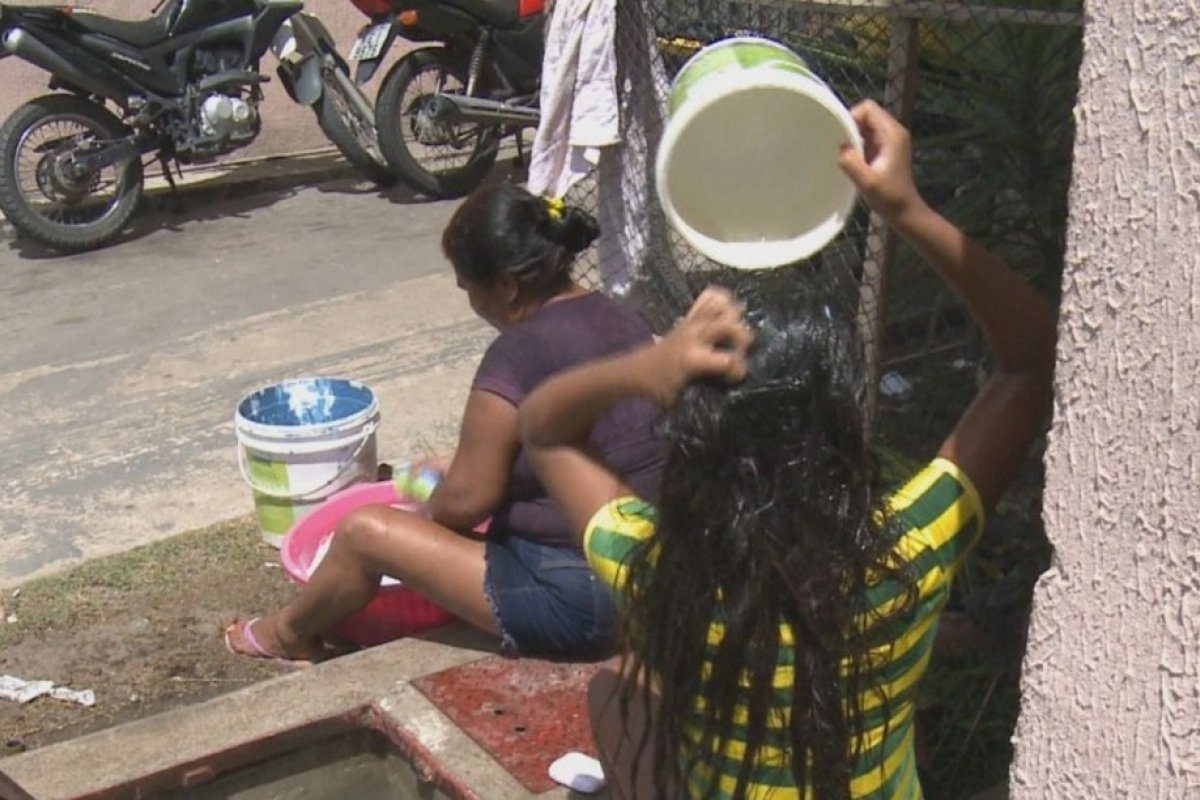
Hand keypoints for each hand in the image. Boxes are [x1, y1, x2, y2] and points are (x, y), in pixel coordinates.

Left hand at [649, 286, 754, 405]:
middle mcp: (694, 336)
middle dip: (743, 337)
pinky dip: (721, 301)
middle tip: (742, 350)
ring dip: (734, 317)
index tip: (736, 376)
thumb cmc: (657, 388)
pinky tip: (726, 314)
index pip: (728, 359)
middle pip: (728, 325)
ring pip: (721, 305)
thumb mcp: (680, 397)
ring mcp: (691, 323)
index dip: (739, 369)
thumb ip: (704, 390)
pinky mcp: (688, 317)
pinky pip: (709, 298)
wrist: (633, 371)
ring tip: (735, 331)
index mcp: (693, 359)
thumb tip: (728, 386)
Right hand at [838, 99, 923, 222]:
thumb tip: (841, 147)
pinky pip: (867, 138)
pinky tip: (855, 162)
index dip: (852, 117)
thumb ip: (851, 162)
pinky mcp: (886, 150)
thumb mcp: (867, 182)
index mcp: (892, 134)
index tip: (842, 138)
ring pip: (865, 126)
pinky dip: (858, 146)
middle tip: (844, 149)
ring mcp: (890, 141)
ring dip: (853, 138)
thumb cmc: (889, 197)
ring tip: (850, 158)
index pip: (868, 108)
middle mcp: (893, 132)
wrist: (904, 211)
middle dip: (851, 128)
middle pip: (867, 114)